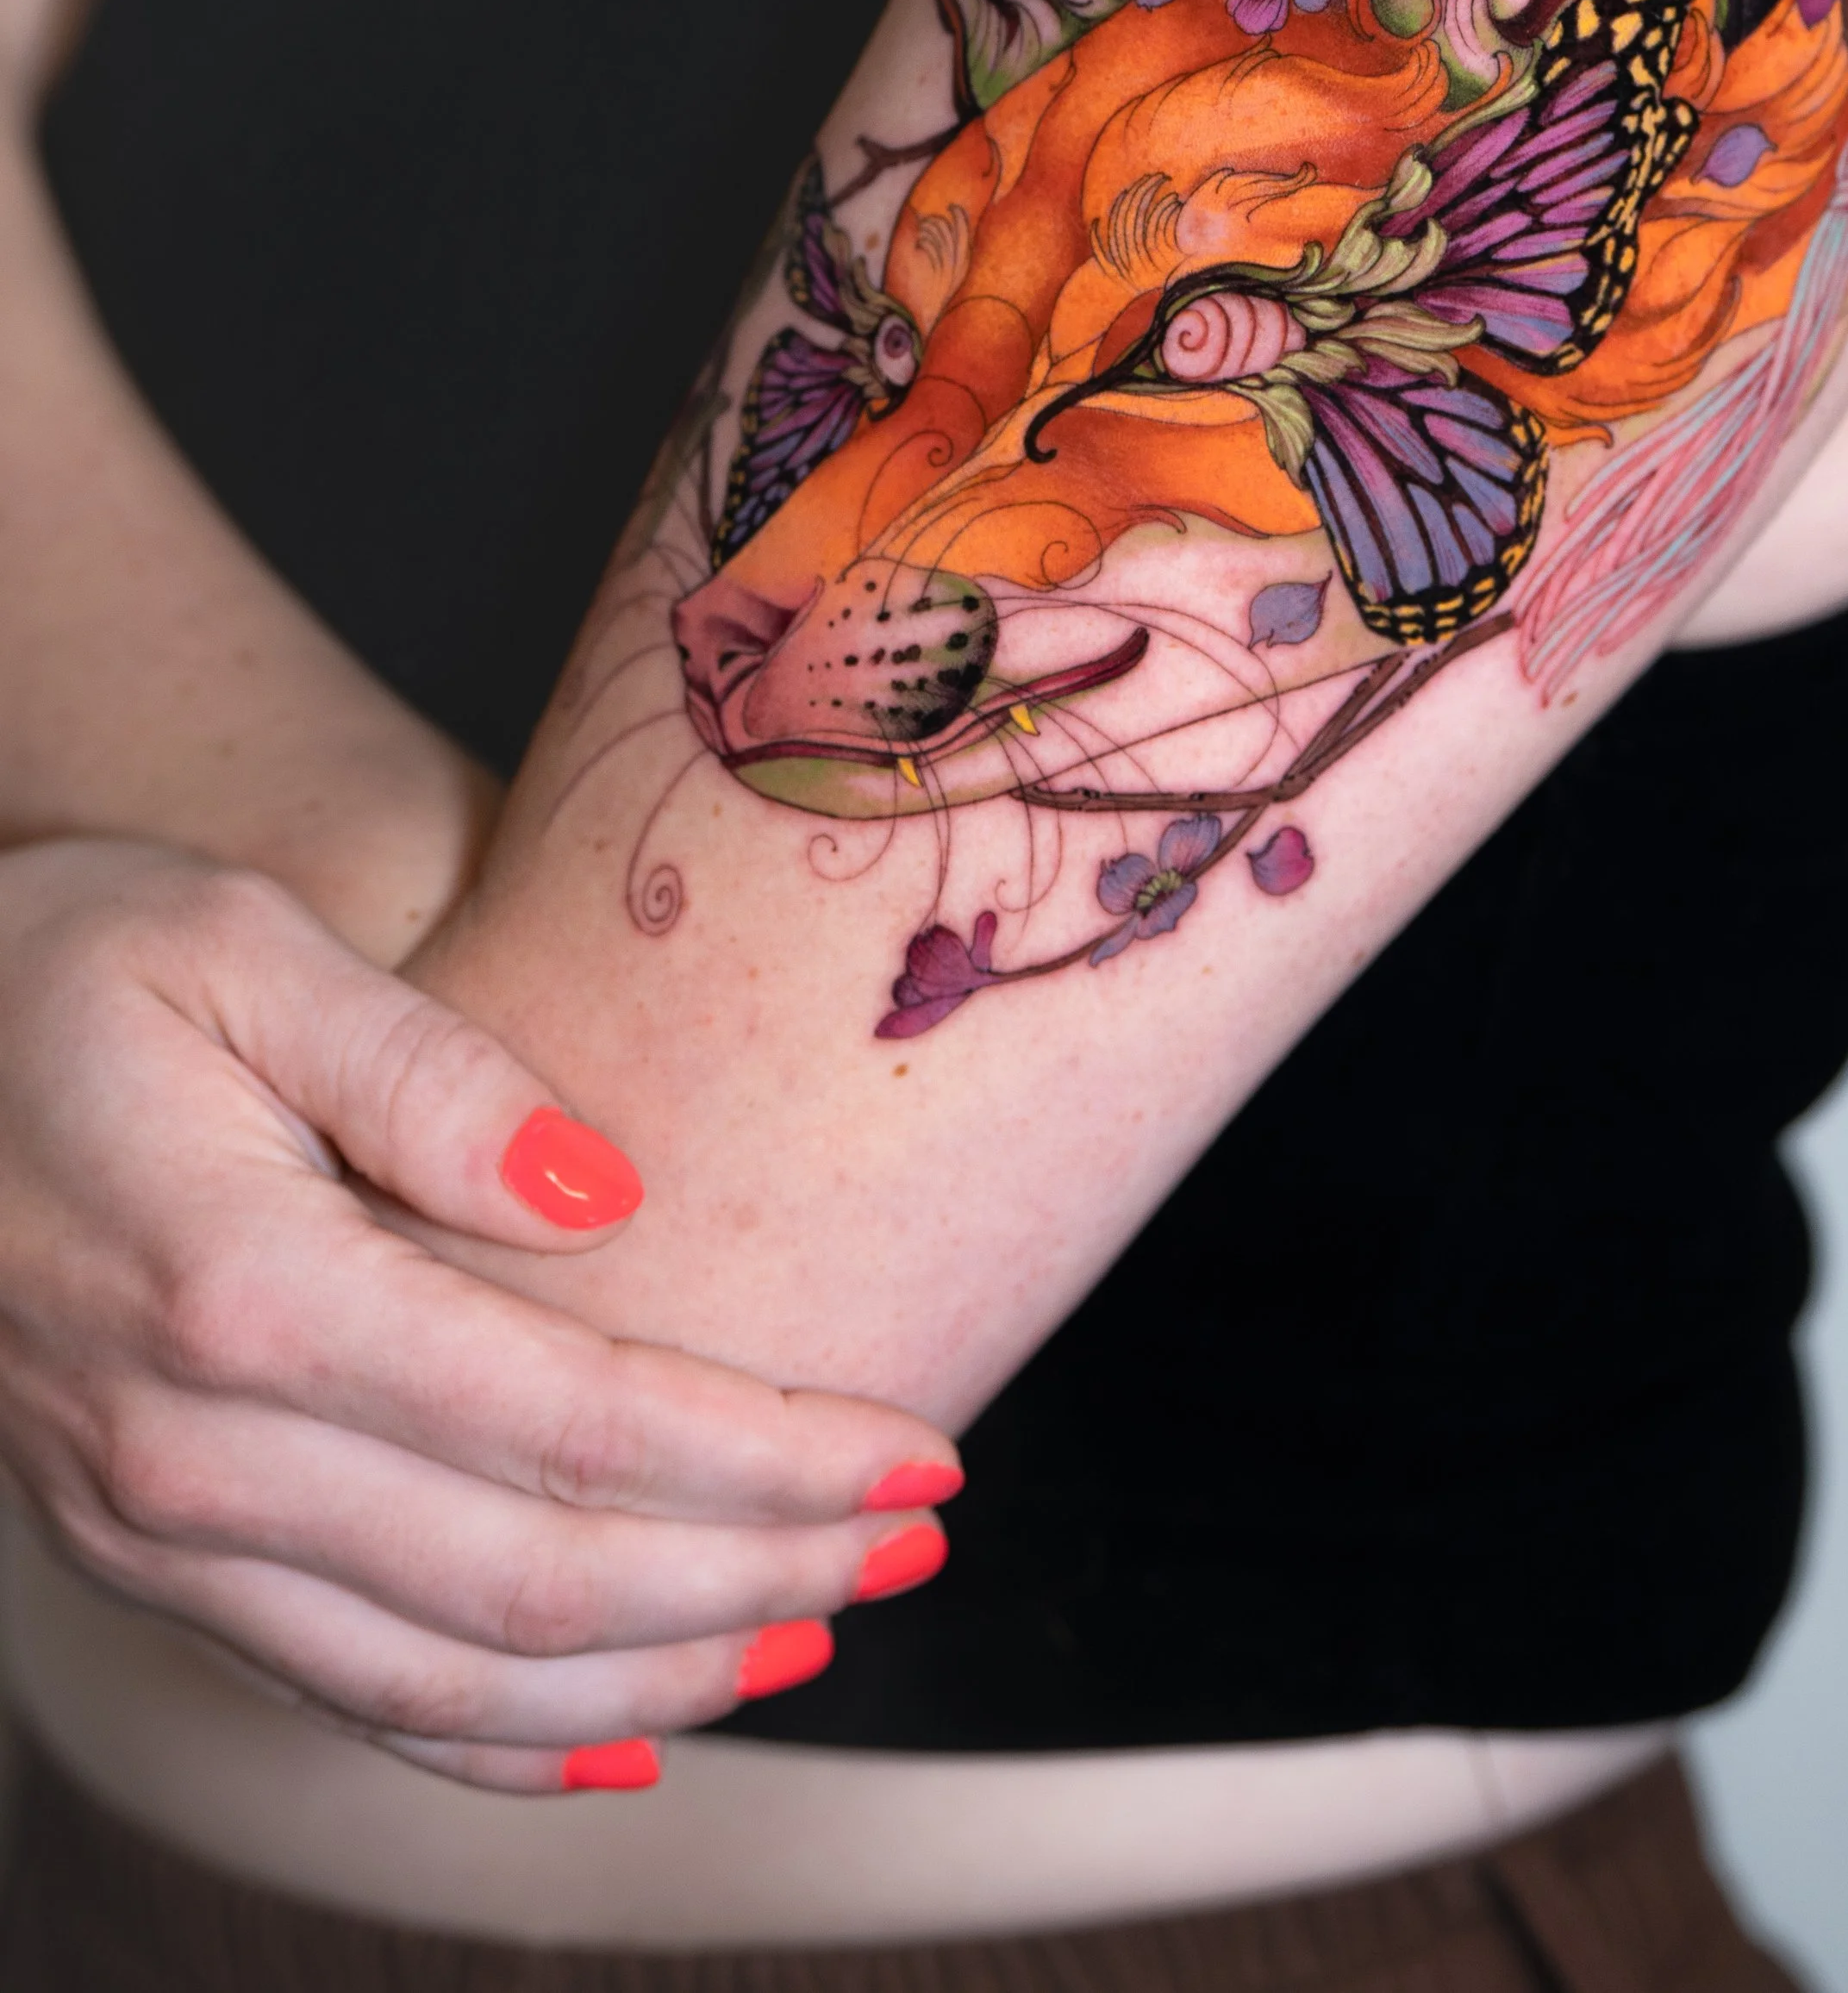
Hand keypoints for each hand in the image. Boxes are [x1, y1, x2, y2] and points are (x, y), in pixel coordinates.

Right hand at [0, 839, 960, 1791]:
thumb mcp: (234, 945)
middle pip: (534, 1580)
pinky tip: (616, 1733)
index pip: (566, 1426)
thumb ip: (424, 1066)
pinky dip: (494, 1742)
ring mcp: (157, 1530)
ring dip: (658, 1669)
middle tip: (920, 1540)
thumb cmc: (63, 973)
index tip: (916, 1453)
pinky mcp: (144, 1556)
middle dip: (758, 1573)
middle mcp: (194, 1453)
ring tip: (820, 1625)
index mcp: (241, 1292)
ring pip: (450, 1678)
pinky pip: (340, 1698)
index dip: (764, 1457)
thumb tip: (605, 1193)